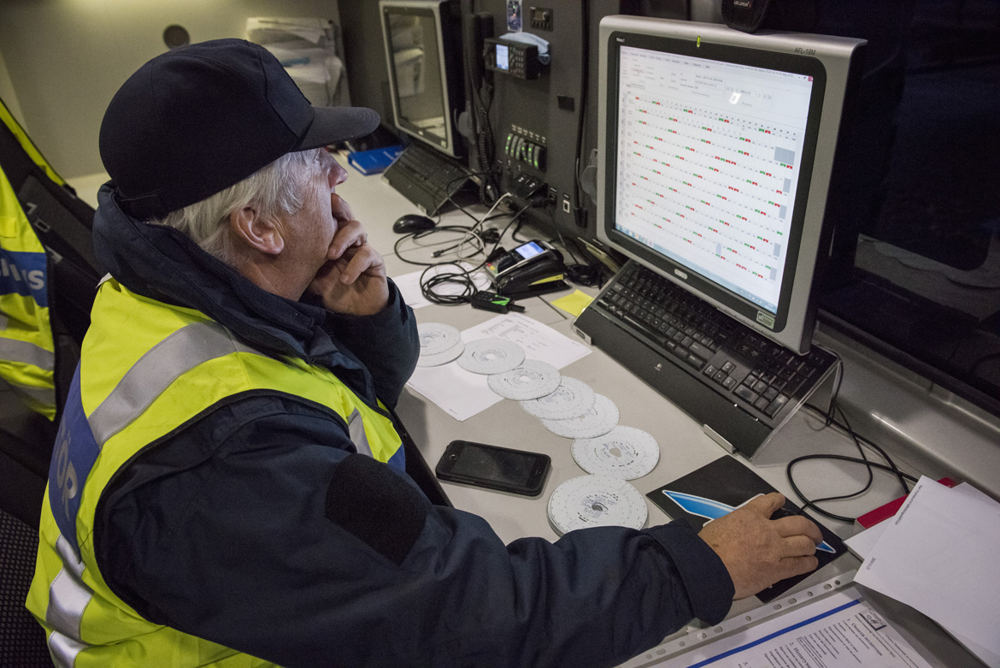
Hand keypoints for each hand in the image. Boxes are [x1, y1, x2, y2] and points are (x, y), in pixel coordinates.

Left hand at [309, 200, 388, 314]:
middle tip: (330, 203)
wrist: (356, 311)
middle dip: (338, 206)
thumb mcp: (313, 279)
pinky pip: (366, 255)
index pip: (328, 218)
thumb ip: (302, 267)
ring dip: (342, 238)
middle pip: (345, 214)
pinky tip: (345, 279)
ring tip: (331, 255)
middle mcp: (347, 241)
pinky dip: (354, 266)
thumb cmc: (336, 291)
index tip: (311, 197)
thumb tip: (279, 258)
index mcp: (332, 240)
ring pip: (357, 228)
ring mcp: (361, 249)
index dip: (324, 205)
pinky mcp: (375, 261)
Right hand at [698, 493, 821, 599]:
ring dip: (811, 545)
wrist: (709, 568)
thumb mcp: (719, 524)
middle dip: (809, 527)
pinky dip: (809, 563)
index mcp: (749, 516)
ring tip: (813, 547)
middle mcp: (767, 530)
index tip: (781, 501)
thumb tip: (736, 531)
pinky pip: (800, 565)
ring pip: (804, 543)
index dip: (779, 500)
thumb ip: (734, 526)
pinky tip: (811, 563)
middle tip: (812, 530)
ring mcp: (774, 549)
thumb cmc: (708, 550)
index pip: (770, 501)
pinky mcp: (777, 569)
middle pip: (798, 523)